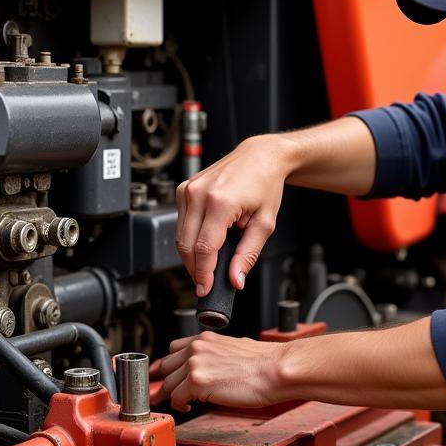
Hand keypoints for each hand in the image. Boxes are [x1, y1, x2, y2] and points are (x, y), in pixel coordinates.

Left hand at [153, 332, 285, 411]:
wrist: (275, 370)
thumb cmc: (263, 364)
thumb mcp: (233, 349)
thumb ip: (213, 355)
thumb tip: (207, 368)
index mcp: (205, 338)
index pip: (174, 349)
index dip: (169, 365)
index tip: (164, 374)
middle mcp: (197, 348)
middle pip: (167, 366)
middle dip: (167, 381)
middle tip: (167, 394)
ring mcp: (195, 363)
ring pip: (169, 383)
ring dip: (173, 395)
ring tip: (183, 403)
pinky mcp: (197, 382)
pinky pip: (176, 398)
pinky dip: (180, 405)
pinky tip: (189, 407)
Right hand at [175, 135, 293, 297]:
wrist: (260, 156)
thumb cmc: (265, 184)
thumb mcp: (264, 223)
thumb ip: (248, 254)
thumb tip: (235, 279)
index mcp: (220, 202)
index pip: (205, 249)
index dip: (204, 274)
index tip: (206, 289)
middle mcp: (199, 194)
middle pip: (187, 246)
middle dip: (195, 269)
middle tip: (207, 283)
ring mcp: (188, 189)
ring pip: (180, 237)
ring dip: (191, 256)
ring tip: (208, 264)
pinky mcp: (183, 189)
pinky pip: (180, 223)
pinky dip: (190, 238)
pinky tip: (205, 242)